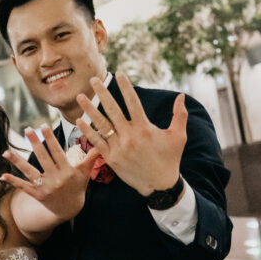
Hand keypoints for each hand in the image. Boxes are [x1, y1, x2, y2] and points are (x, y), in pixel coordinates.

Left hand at [0, 125, 100, 222]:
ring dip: (17, 162)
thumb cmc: (78, 187)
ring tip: (5, 151)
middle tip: (27, 129)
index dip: (50, 139)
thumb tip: (101, 144)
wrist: (70, 210)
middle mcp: (56, 179)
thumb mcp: (85, 173)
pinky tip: (2, 176)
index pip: (57, 152)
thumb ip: (91, 158)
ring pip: (30, 172)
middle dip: (35, 143)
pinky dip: (13, 182)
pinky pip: (24, 187)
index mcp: (67, 171)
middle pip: (43, 158)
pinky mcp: (38, 195)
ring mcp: (45, 187)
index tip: (43, 126)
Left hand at [76, 72, 187, 196]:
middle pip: (112, 110)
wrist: (159, 185)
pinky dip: (88, 131)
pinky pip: (97, 142)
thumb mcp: (179, 136)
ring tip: (80, 97)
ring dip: (89, 109)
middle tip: (93, 79)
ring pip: (101, 125)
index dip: (125, 87)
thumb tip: (181, 96)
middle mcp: (130, 136)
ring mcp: (119, 147)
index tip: (119, 73)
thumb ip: (180, 115)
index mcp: (144, 128)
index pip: (133, 102)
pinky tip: (79, 120)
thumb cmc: (170, 159)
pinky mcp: (111, 158)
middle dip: (102, 93)